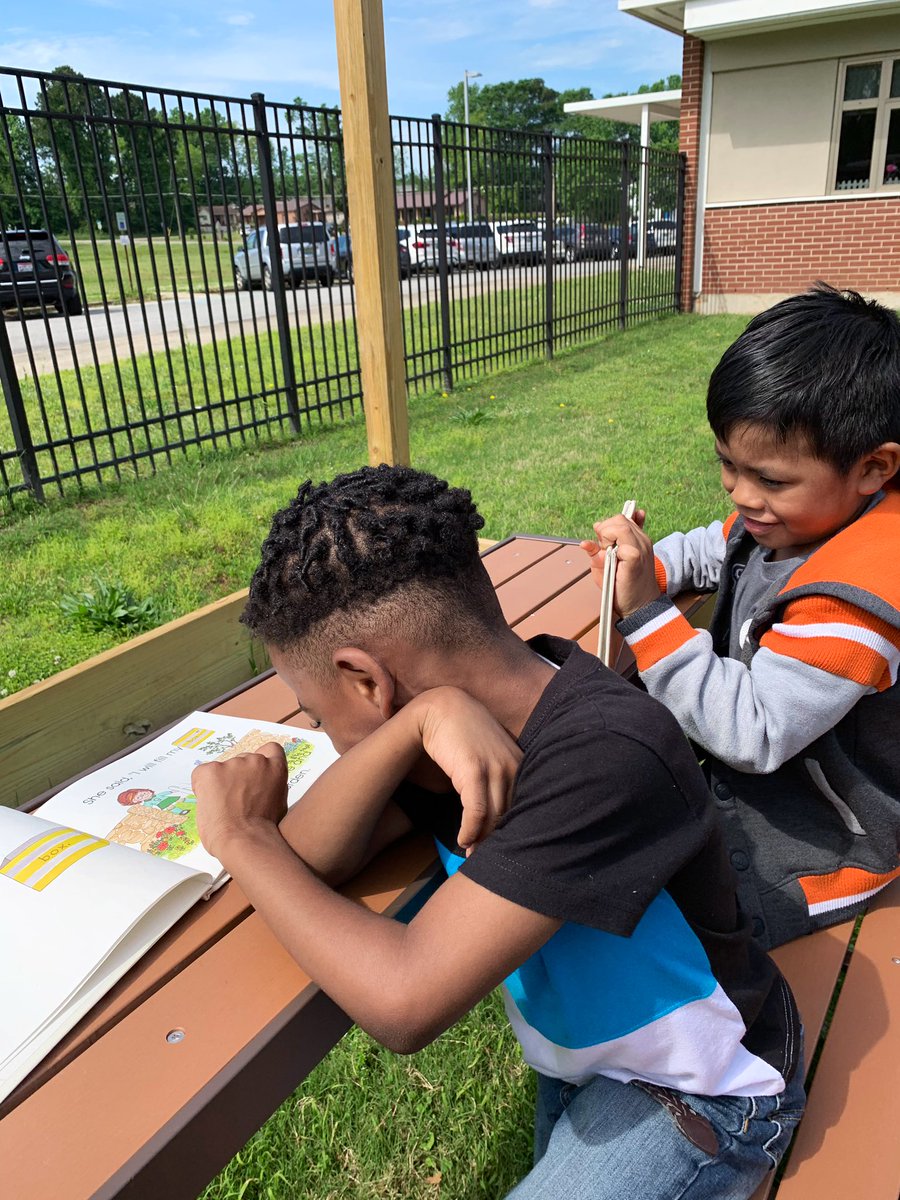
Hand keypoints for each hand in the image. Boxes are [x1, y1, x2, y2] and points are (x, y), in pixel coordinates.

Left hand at [192, 742, 288, 861]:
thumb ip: (269, 786)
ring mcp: (231, 764)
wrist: (244, 840)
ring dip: (220, 783)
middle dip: (237, 777)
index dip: (261, 760)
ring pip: (221, 769)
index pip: (270, 749)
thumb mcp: (279, 803)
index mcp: (275, 768)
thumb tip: (260, 787)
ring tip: (222, 807)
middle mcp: (255, 760)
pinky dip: (202, 788)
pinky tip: (210, 804)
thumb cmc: (263, 831)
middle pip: (242, 761)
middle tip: (234, 800)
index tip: (254, 774)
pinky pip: (201, 775)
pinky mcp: (209, 771)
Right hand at [412, 688, 521, 852]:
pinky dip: (469, 830)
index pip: (521, 807)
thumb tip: (496, 813)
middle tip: (483, 860)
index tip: (498, 849)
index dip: (509, 831)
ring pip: (493, 817)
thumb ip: (496, 779)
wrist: (439, 709)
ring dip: (481, 840)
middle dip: (496, 840)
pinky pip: (475, 811)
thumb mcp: (486, 756)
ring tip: (471, 855)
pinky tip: (462, 840)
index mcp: (519, 764)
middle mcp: (512, 766)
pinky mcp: (474, 770)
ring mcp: (495, 768)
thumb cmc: (461, 735)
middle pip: (509, 815)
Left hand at [580, 508, 660, 617]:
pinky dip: (611, 551)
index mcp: (637, 538)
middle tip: (604, 550)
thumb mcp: (608, 561)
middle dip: (605, 530)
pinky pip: (623, 545)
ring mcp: (641, 548)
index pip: (622, 518)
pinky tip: (613, 562)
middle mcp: (641, 540)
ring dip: (607, 538)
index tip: (603, 543)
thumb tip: (596, 525)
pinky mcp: (636, 558)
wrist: (638, 606)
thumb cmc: (622, 586)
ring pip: (622, 526)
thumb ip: (602, 544)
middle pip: (620, 519)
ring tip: (609, 556)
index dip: (608, 526)